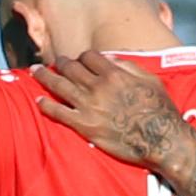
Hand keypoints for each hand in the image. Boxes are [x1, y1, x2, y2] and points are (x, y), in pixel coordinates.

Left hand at [27, 44, 190, 167]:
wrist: (160, 138)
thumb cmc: (160, 109)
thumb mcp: (150, 80)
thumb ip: (128, 66)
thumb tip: (109, 58)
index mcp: (114, 74)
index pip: (89, 56)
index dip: (83, 56)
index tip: (81, 60)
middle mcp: (98, 87)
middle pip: (71, 68)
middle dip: (62, 63)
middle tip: (55, 62)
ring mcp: (89, 106)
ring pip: (60, 85)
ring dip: (45, 77)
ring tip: (35, 72)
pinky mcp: (85, 126)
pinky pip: (59, 112)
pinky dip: (47, 105)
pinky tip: (38, 101)